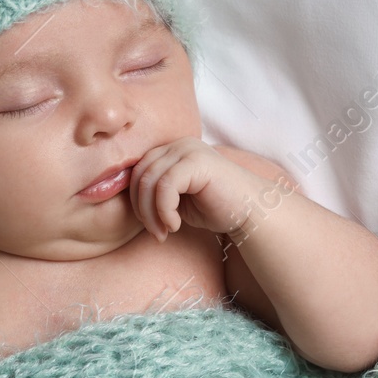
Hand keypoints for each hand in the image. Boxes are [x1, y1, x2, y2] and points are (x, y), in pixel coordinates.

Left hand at [128, 137, 270, 241]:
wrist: (251, 211)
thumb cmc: (216, 207)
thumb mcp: (177, 200)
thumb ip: (154, 193)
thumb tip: (126, 201)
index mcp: (171, 150)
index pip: (137, 171)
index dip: (136, 201)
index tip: (151, 227)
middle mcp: (178, 144)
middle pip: (139, 174)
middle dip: (141, 209)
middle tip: (157, 233)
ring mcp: (188, 150)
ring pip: (149, 181)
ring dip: (151, 214)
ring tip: (165, 232)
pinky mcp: (197, 161)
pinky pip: (165, 186)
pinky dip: (164, 210)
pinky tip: (176, 225)